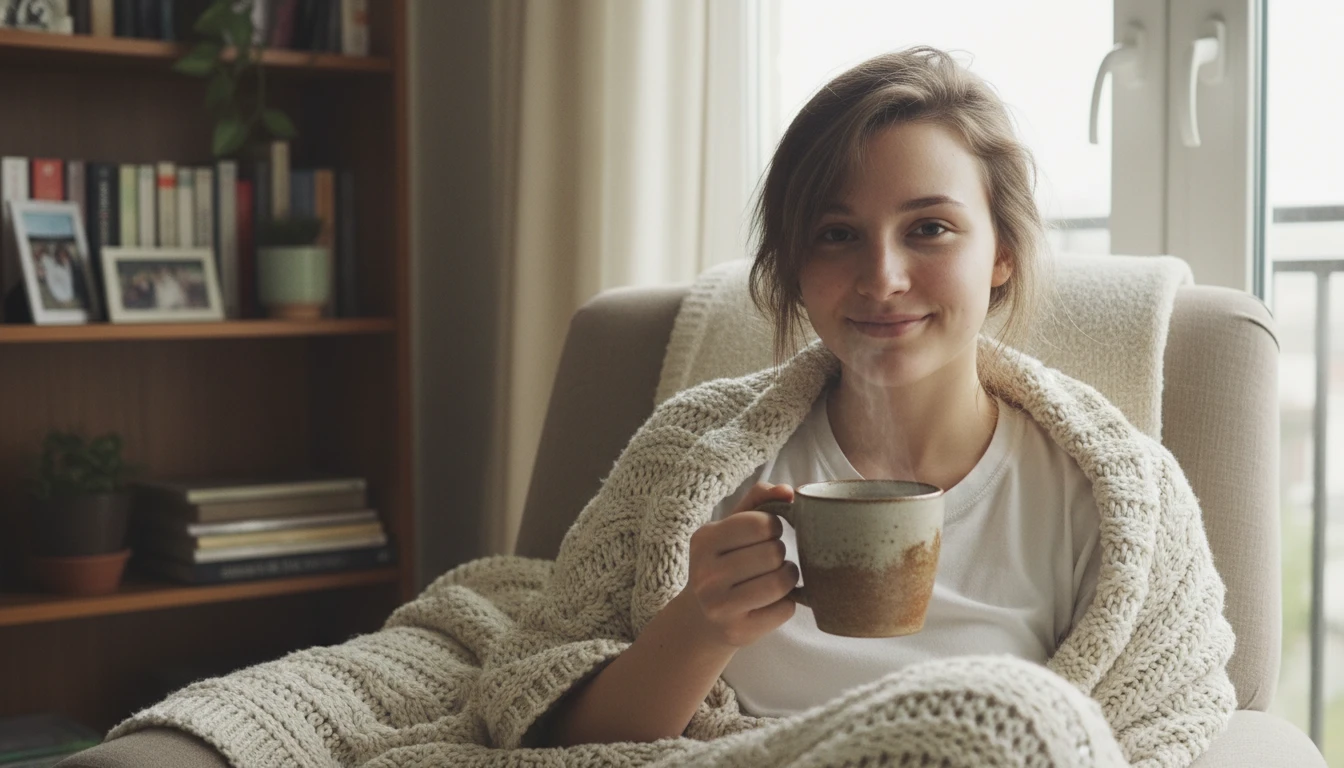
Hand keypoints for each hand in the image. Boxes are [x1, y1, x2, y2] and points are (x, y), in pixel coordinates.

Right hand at [676, 482, 799, 648]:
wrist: (700, 618)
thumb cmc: (723, 564)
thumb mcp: (730, 529)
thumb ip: (758, 501)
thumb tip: (789, 491)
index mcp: (704, 540)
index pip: (760, 523)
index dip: (773, 526)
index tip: (765, 535)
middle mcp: (706, 574)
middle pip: (773, 553)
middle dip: (779, 554)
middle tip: (769, 561)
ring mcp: (720, 606)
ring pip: (781, 582)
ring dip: (788, 578)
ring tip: (776, 578)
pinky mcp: (738, 631)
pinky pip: (785, 609)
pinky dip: (786, 604)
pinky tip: (770, 602)